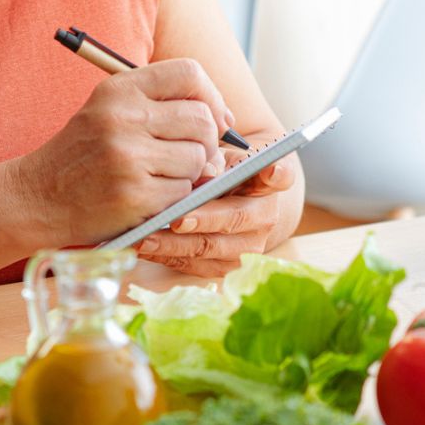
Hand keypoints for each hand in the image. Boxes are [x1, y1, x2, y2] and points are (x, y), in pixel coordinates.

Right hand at [20, 59, 234, 244]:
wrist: (38, 196)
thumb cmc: (84, 155)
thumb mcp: (112, 111)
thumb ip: (162, 106)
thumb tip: (225, 121)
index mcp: (120, 89)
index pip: (189, 73)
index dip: (211, 96)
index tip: (215, 117)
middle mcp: (124, 117)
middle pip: (202, 119)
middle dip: (206, 141)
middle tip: (190, 156)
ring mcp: (128, 156)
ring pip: (198, 158)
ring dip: (190, 173)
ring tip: (160, 177)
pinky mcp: (134, 194)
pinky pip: (184, 192)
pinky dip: (175, 199)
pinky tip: (149, 197)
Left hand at [136, 146, 300, 276]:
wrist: (234, 202)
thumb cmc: (224, 173)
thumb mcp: (221, 157)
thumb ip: (213, 161)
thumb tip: (202, 172)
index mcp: (267, 182)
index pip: (280, 175)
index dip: (276, 173)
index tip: (270, 170)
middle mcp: (264, 216)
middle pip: (235, 218)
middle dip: (204, 220)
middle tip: (176, 218)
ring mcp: (247, 245)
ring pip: (210, 248)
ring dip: (175, 245)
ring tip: (145, 237)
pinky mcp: (227, 266)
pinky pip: (195, 265)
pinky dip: (167, 257)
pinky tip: (145, 248)